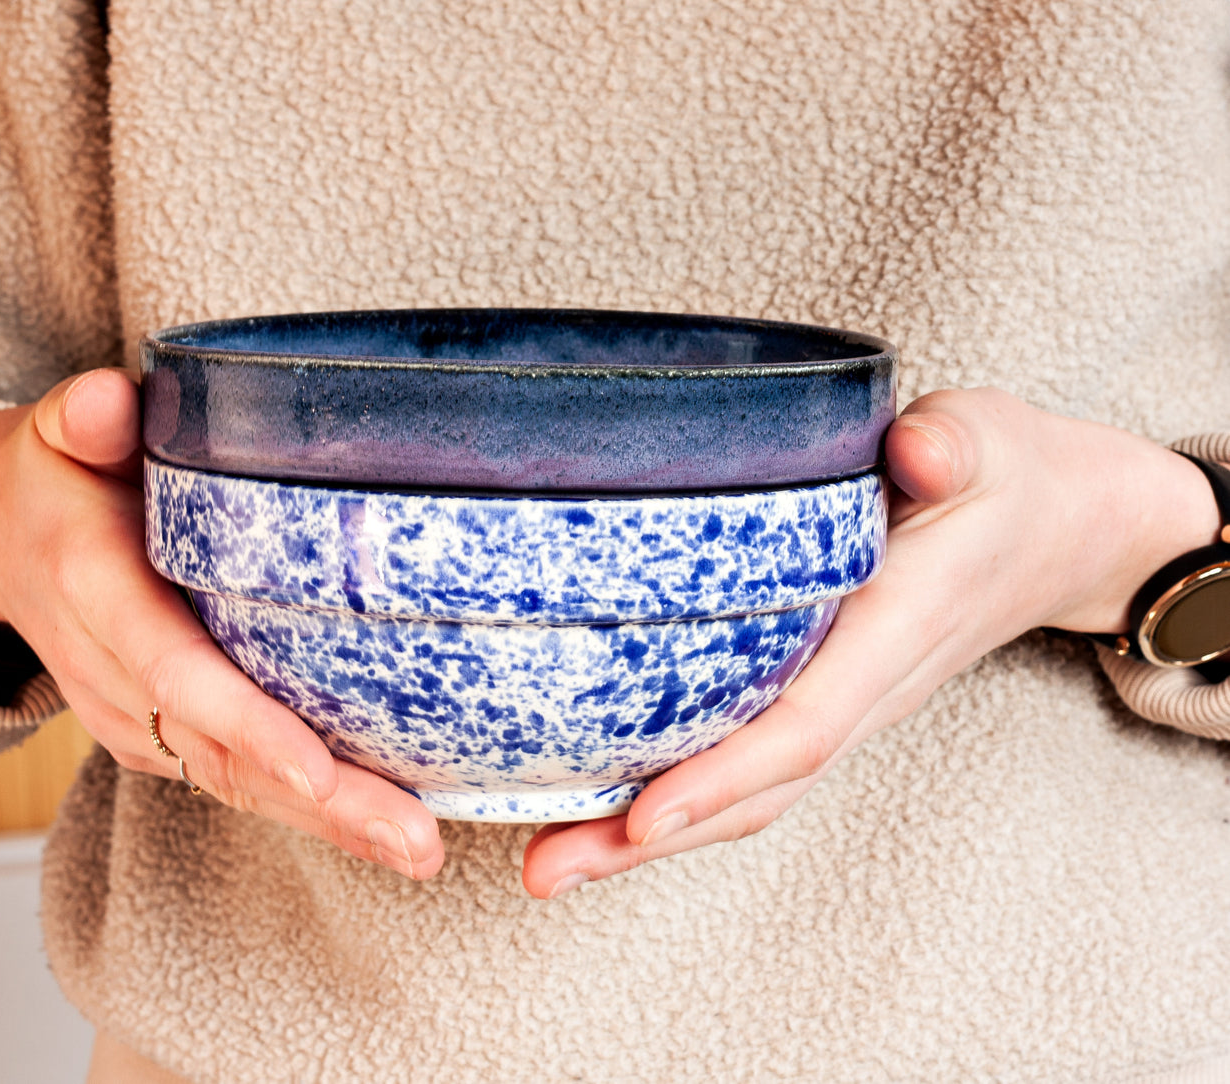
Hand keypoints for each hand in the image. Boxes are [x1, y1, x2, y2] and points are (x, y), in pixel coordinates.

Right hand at [0, 368, 443, 878]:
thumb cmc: (53, 484)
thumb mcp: (57, 435)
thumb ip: (83, 417)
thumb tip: (109, 402)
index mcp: (96, 594)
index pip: (176, 672)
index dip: (247, 724)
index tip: (317, 769)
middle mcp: (115, 675)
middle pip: (222, 754)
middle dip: (321, 804)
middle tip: (413, 839)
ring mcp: (136, 718)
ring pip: (233, 783)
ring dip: (327, 823)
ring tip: (417, 846)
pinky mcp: (160, 734)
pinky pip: (233, 779)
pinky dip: (305, 809)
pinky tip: (378, 824)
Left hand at [520, 387, 1222, 898]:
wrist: (1063, 528)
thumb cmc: (1012, 479)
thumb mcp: (988, 440)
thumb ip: (951, 446)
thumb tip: (918, 451)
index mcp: (896, 632)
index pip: (805, 725)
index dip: (722, 777)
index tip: (641, 815)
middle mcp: (867, 689)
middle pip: (757, 789)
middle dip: (651, 840)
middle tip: (544, 871)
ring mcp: (847, 702)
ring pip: (750, 791)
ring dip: (650, 835)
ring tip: (550, 860)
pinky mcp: (826, 692)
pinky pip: (752, 761)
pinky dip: (681, 793)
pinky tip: (608, 799)